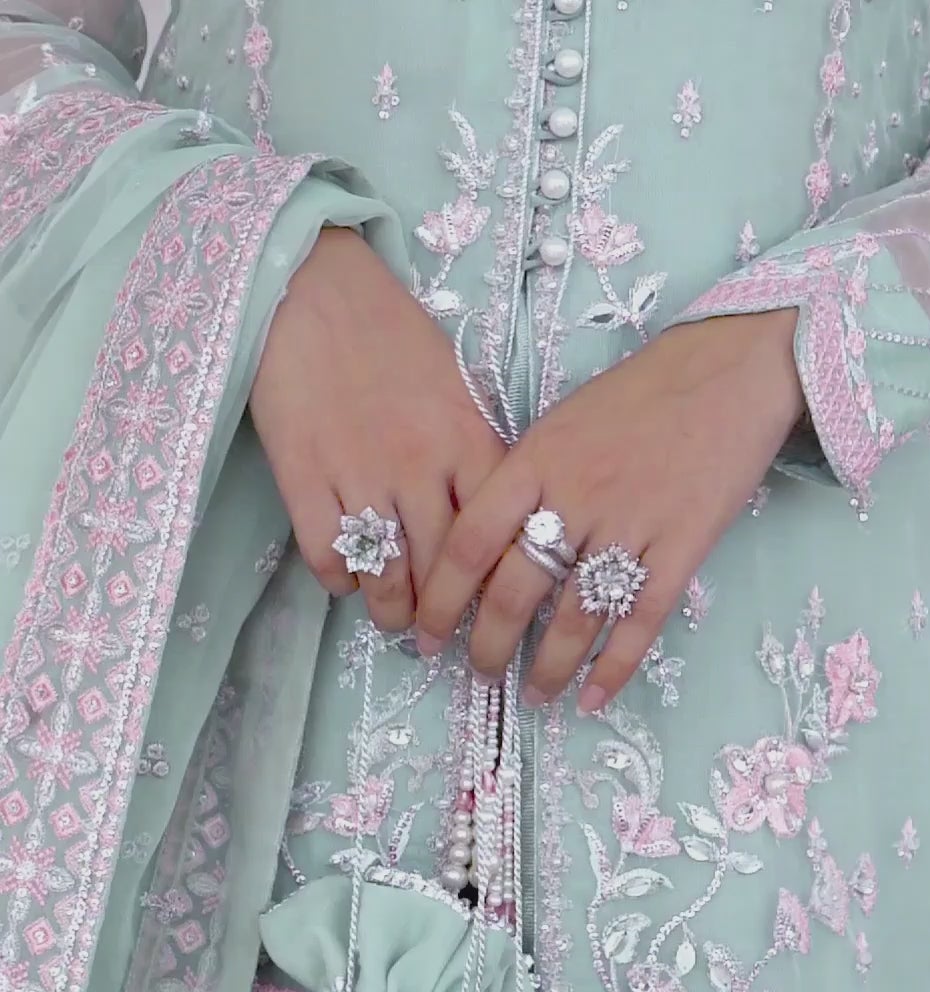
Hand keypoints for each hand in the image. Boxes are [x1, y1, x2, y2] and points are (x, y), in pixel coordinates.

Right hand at [249, 227, 506, 628]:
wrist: (309, 285)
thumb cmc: (389, 332)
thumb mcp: (455, 386)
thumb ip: (474, 453)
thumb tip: (488, 523)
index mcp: (468, 440)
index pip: (498, 538)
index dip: (497, 587)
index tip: (495, 613)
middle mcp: (420, 465)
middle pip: (443, 571)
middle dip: (444, 617)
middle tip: (441, 639)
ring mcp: (360, 474)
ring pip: (387, 574)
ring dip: (392, 611)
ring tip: (394, 621)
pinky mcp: (304, 476)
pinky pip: (329, 555)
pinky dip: (341, 580)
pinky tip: (347, 579)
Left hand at [415, 310, 803, 709]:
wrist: (730, 370)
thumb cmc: (640, 396)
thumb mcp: (563, 424)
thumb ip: (525, 483)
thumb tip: (487, 551)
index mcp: (535, 461)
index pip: (469, 544)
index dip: (440, 599)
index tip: (426, 634)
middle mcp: (575, 497)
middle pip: (513, 593)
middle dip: (487, 648)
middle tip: (479, 673)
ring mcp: (630, 525)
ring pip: (573, 620)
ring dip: (547, 669)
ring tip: (533, 695)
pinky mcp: (681, 548)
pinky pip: (638, 623)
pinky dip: (612, 669)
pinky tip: (592, 698)